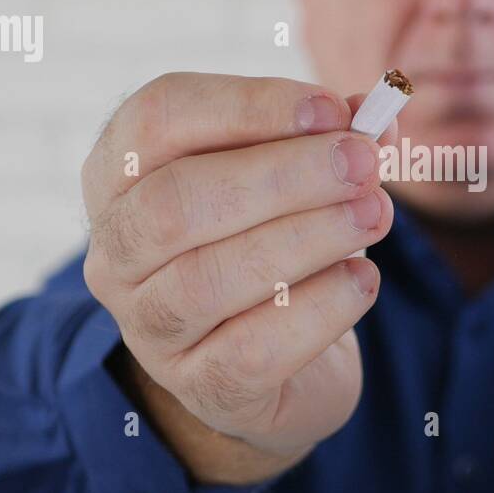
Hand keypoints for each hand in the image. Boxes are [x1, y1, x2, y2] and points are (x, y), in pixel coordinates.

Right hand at [82, 72, 396, 483]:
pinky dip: (319, 308)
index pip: (157, 118)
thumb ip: (329, 140)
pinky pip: (252, 349)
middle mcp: (116, 252)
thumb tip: (374, 115)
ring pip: (208, 279)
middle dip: (283, 176)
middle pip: (176, 202)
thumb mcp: (294, 181)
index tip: (331, 110)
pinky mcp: (201, 387)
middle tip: (363, 164)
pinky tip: (362, 280)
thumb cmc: (275, 245)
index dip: (247, 105)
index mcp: (121, 174)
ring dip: (308, 237)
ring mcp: (148, 327)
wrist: (279, 366)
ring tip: (376, 215)